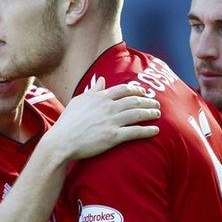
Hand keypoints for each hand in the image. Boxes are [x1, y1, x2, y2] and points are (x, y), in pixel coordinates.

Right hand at [45, 76, 159, 161]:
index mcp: (100, 97)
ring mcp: (112, 121)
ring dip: (150, 113)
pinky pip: (135, 132)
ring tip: (158, 113)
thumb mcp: (79, 101)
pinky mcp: (114, 137)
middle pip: (134, 101)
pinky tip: (156, 130)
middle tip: (156, 103)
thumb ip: (93, 90)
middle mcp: (108, 107)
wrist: (62, 141)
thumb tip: (102, 80)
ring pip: (137, 114)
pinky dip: (147, 131)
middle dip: (147, 101)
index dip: (137, 90)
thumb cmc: (68, 121)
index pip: (124, 89)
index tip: (144, 92)